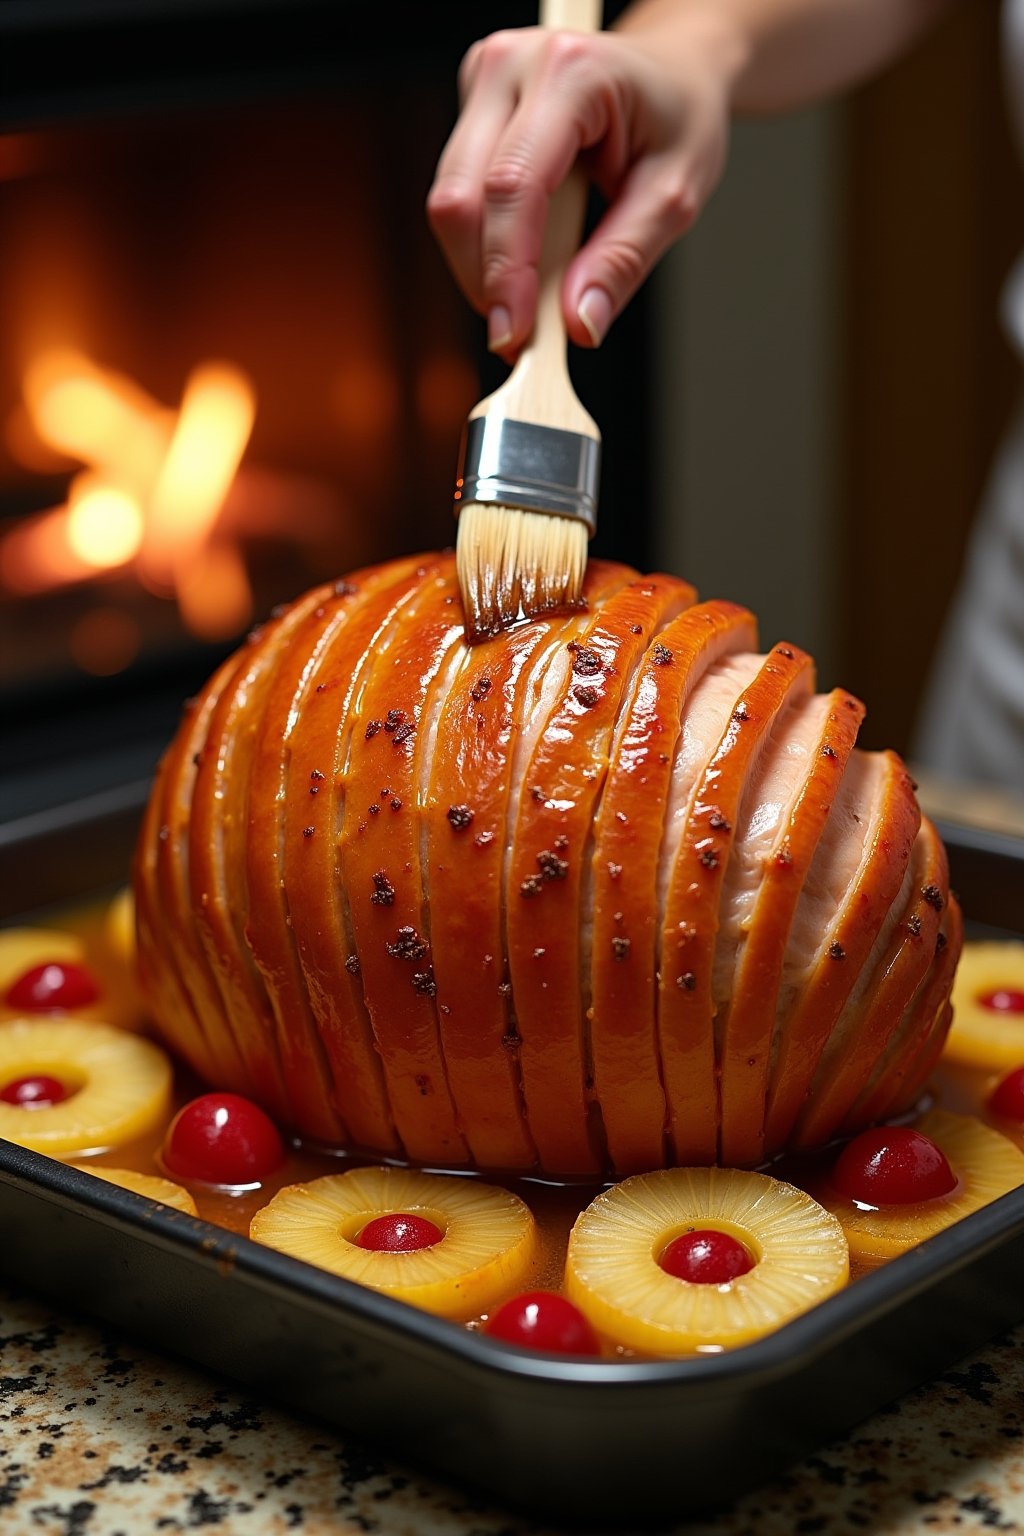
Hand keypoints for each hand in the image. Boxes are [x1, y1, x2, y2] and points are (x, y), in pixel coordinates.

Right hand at [427, 9, 740, 360]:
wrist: (672, 71)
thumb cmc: (679, 116)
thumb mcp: (676, 194)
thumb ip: (624, 260)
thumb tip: (579, 322)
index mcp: (571, 72)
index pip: (513, 186)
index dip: (506, 270)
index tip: (514, 334)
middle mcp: (511, 64)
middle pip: (462, 199)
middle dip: (486, 279)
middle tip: (521, 336)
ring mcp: (483, 81)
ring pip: (451, 203)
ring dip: (482, 267)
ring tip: (530, 299)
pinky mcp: (471, 108)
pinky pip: (459, 196)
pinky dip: (486, 246)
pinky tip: (524, 259)